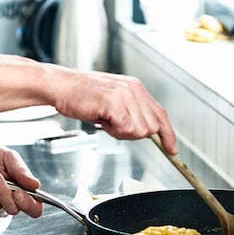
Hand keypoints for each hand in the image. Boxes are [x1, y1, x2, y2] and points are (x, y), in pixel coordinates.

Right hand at [50, 68, 177, 153]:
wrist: (61, 86)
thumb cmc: (81, 95)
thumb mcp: (113, 100)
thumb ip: (131, 112)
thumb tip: (144, 131)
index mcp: (135, 87)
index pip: (160, 114)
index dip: (168, 133)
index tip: (172, 148)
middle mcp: (133, 89)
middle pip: (151, 126)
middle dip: (134, 134)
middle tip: (114, 125)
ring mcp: (125, 95)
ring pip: (140, 130)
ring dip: (121, 132)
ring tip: (106, 120)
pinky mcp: (114, 102)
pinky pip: (126, 128)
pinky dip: (114, 131)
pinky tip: (102, 119)